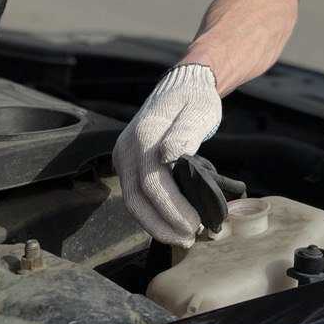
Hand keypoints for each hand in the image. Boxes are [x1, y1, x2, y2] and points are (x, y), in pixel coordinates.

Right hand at [113, 63, 221, 247]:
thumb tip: (170, 154)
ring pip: (132, 201)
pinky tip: (171, 224)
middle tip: (191, 238)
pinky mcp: (128, 164)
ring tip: (183, 238)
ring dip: (156, 224)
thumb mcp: (199, 110)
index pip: (152, 182)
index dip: (172, 208)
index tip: (196, 223)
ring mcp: (124, 156)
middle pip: (137, 197)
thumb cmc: (196, 99)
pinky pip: (135, 195)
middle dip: (163, 224)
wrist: (183, 85)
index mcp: (145, 134)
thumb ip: (186, 132)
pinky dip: (152, 214)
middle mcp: (128, 147)